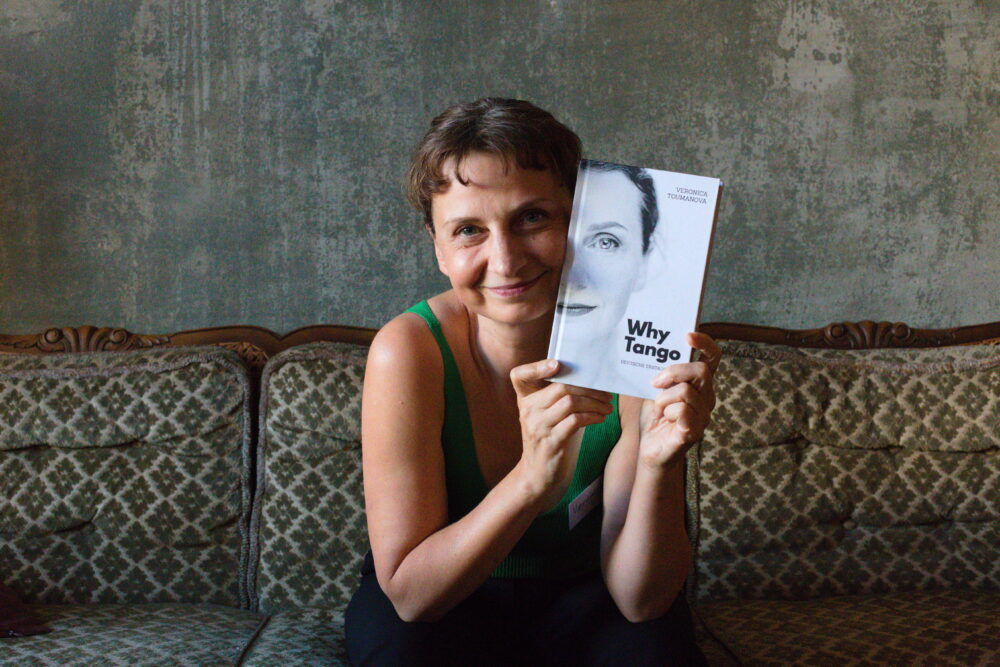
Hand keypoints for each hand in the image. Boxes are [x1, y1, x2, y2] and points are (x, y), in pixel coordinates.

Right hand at [510, 359, 613, 507]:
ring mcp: (538, 427)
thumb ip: (557, 396)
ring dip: (595, 403)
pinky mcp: (551, 442)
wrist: (538, 475)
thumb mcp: (547, 415)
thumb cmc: (549, 439)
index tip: (557, 364)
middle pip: (561, 387)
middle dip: (589, 388)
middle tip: (605, 393)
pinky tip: (600, 418)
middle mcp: (528, 411)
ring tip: (607, 407)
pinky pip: (576, 420)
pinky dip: (593, 416)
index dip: (536, 367)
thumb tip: (589, 376)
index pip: (519, 375)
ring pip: (571, 402)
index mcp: (525, 400)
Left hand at [639, 332, 720, 468]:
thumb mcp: (654, 390)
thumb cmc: (655, 418)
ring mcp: (703, 415)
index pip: (712, 358)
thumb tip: (654, 353)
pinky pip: (682, 411)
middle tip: (656, 382)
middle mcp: (707, 398)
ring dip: (664, 398)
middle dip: (675, 372)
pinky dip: (667, 412)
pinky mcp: (694, 431)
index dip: (705, 343)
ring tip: (659, 409)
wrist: (650, 450)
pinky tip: (664, 419)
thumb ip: (661, 374)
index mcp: (699, 384)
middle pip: (701, 371)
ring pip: (686, 392)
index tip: (688, 336)